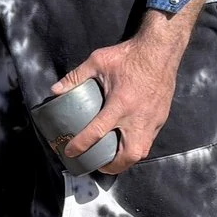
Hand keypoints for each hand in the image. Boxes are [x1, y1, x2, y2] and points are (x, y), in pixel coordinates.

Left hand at [53, 0, 200, 173]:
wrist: (160, 50)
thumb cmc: (129, 55)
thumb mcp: (97, 61)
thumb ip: (75, 76)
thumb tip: (55, 90)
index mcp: (120, 103)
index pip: (97, 132)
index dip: (81, 145)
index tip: (70, 152)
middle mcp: (137, 116)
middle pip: (127, 154)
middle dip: (111, 166)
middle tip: (98, 165)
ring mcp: (152, 119)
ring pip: (142, 151)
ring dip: (126, 160)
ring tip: (113, 160)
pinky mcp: (161, 118)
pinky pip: (150, 140)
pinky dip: (137, 147)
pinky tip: (127, 144)